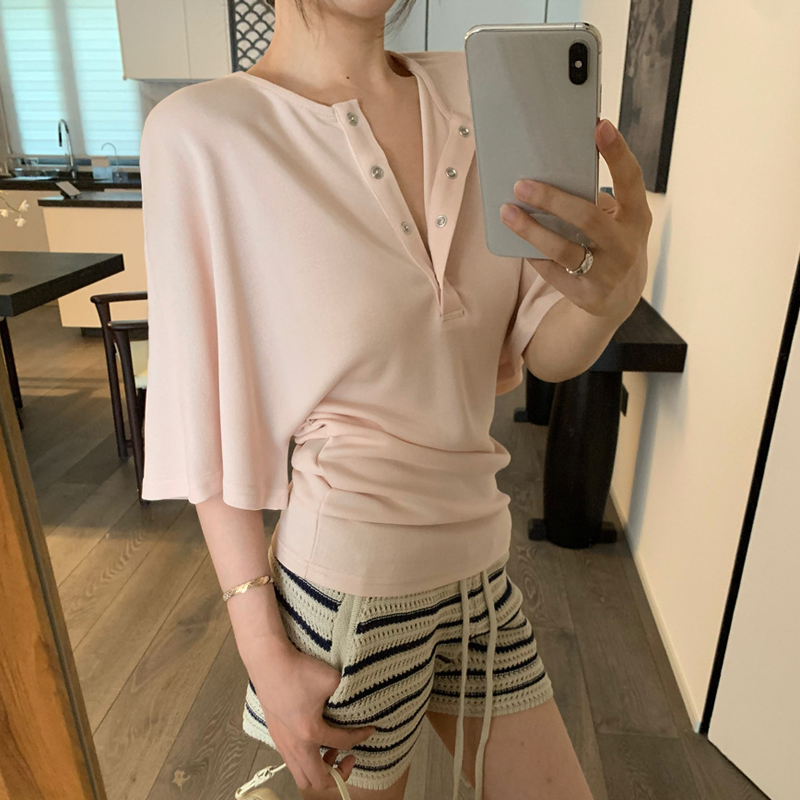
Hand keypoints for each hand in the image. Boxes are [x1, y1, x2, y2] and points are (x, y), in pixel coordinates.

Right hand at [250, 639, 375, 791]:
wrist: (268, 662)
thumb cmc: (298, 670)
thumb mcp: (332, 679)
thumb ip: (346, 693)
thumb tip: (355, 698)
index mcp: (310, 733)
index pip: (343, 744)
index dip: (360, 737)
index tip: (369, 729)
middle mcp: (295, 745)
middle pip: (316, 781)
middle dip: (336, 775)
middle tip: (347, 758)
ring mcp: (282, 742)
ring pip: (300, 775)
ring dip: (318, 769)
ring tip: (329, 751)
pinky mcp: (275, 735)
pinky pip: (291, 761)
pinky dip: (305, 760)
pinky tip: (312, 739)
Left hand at [500, 118, 652, 321]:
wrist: (620, 298)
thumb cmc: (610, 244)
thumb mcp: (615, 221)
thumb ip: (592, 198)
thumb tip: (548, 169)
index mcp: (636, 216)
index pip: (631, 179)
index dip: (617, 152)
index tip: (599, 126)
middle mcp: (626, 245)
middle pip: (587, 217)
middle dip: (552, 199)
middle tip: (521, 184)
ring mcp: (608, 273)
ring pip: (563, 249)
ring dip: (531, 230)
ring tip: (508, 212)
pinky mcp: (587, 295)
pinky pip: (552, 272)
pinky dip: (533, 255)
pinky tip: (516, 242)